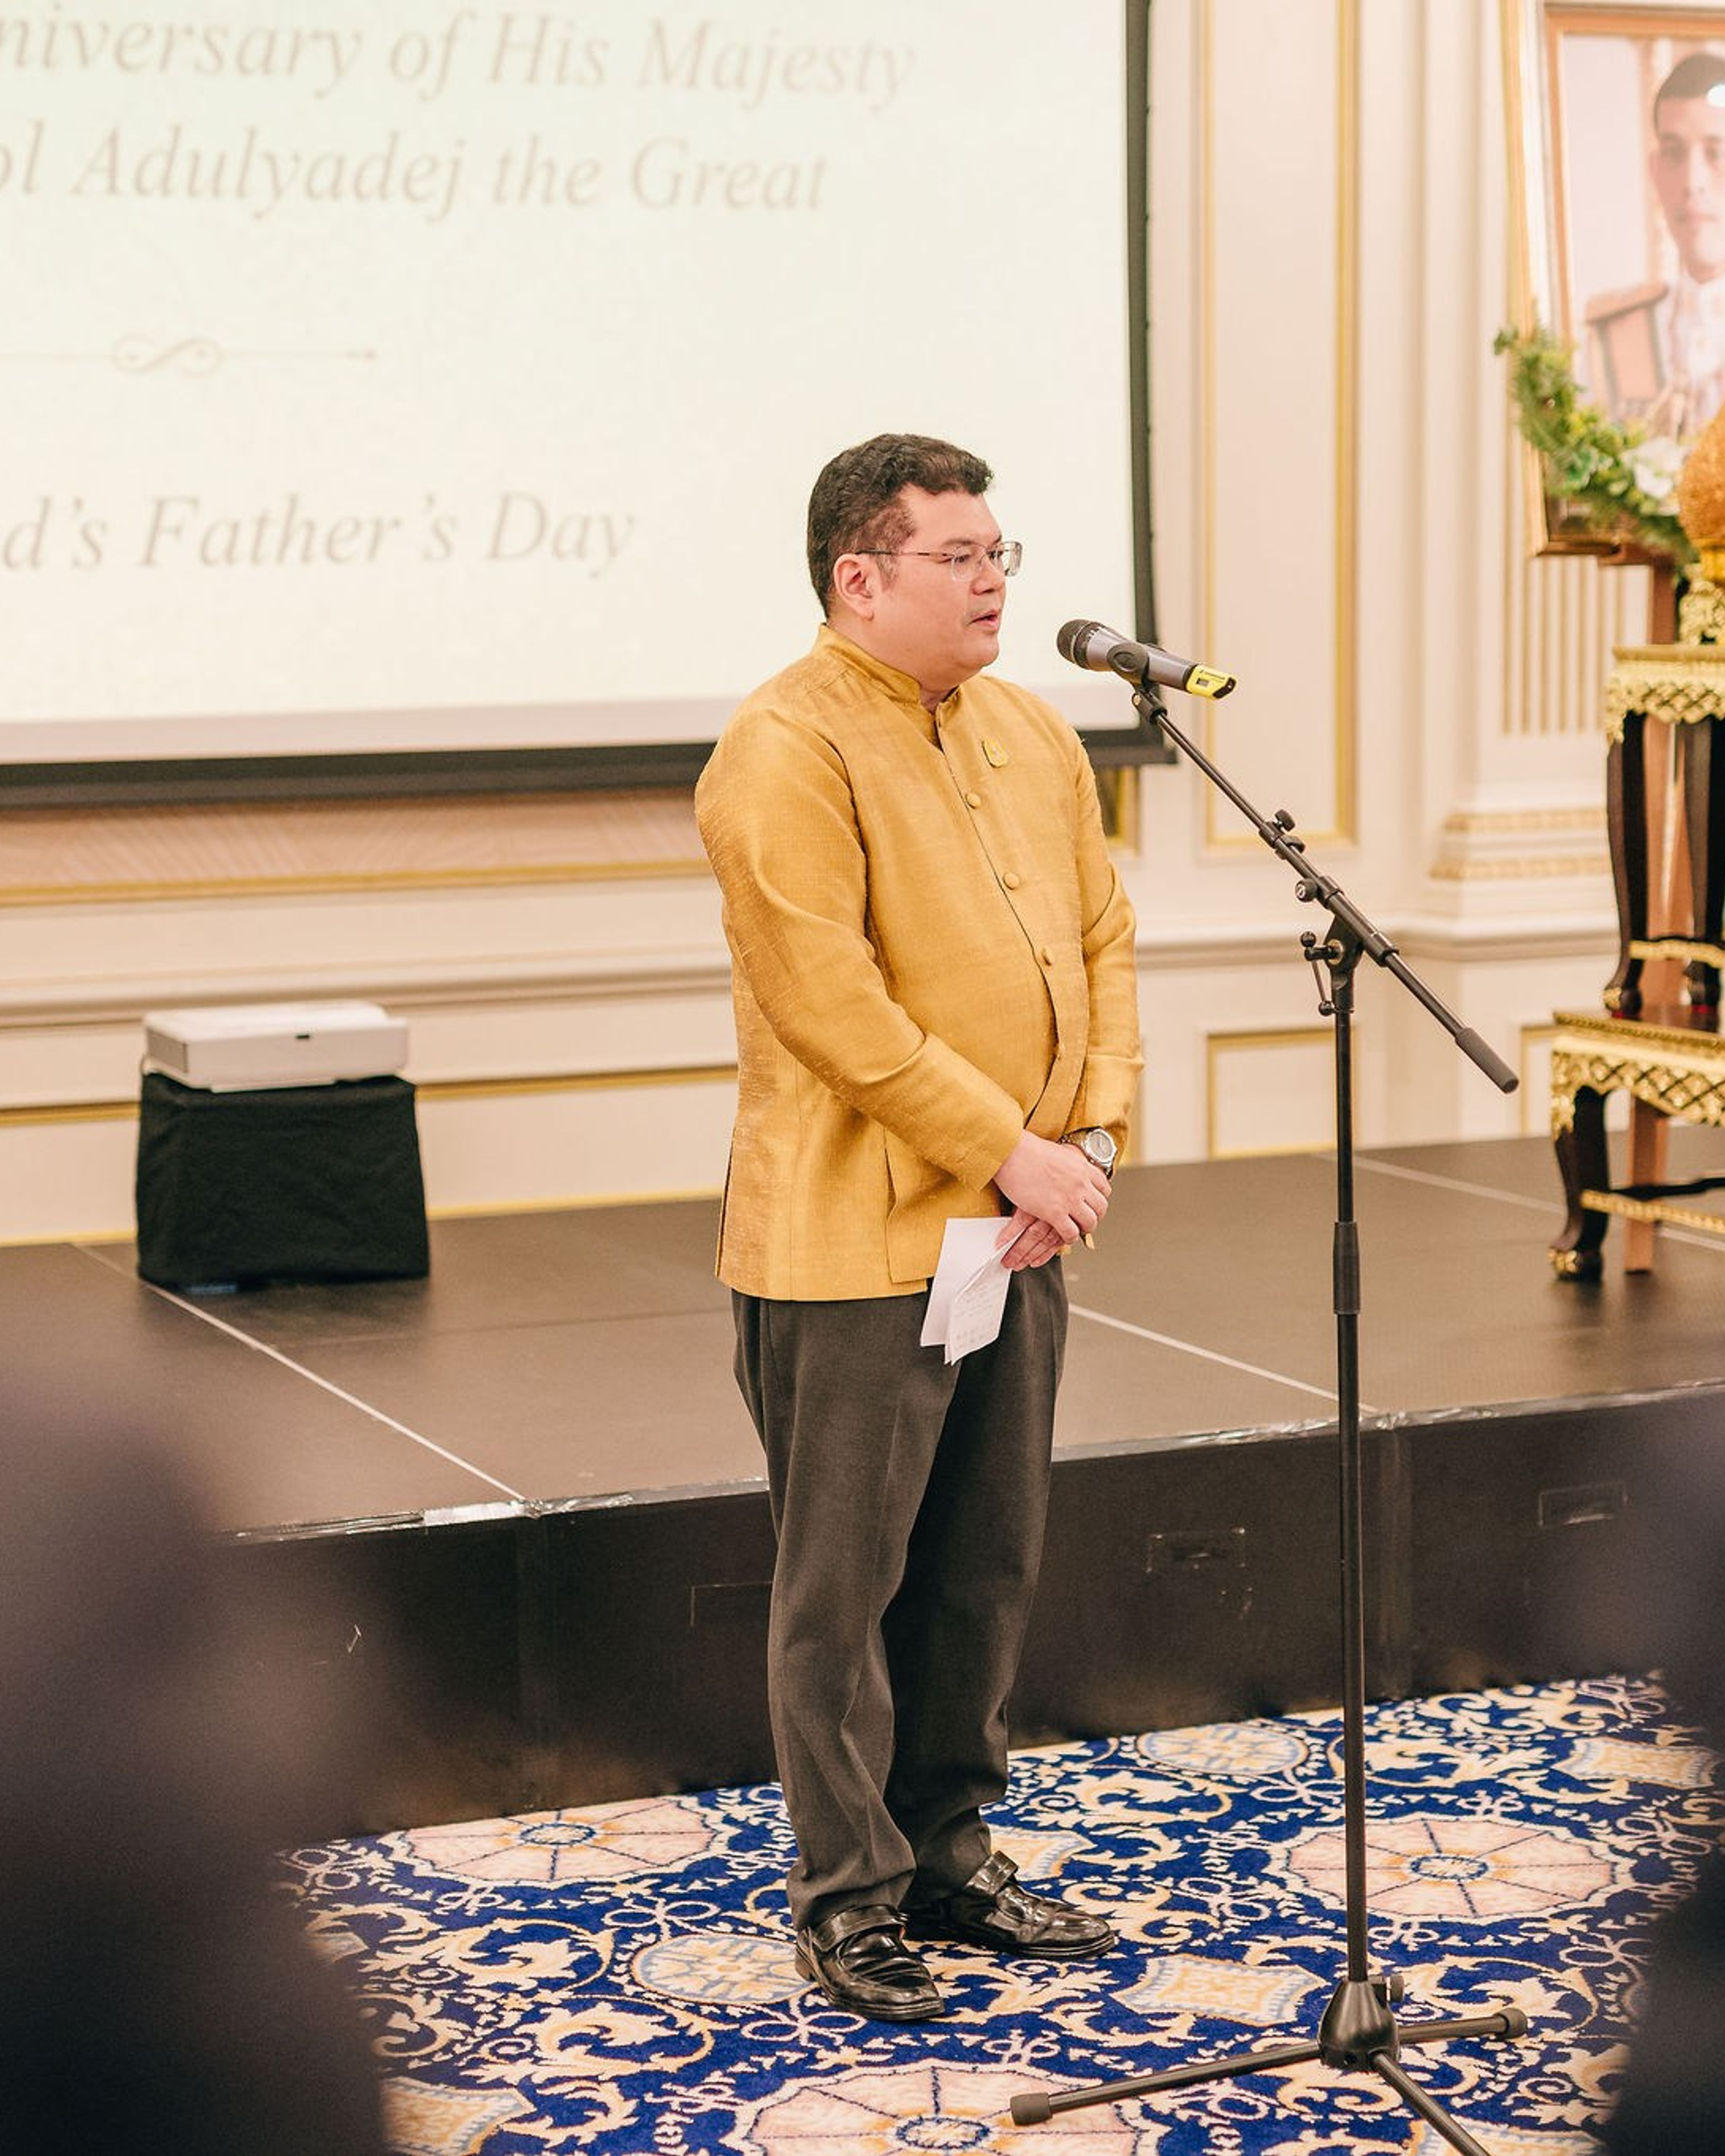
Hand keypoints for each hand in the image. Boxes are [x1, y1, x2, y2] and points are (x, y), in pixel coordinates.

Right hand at [993, 1132, 1109, 1270]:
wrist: (1011, 1152)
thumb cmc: (1026, 1149)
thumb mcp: (1058, 1152)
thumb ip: (1068, 1163)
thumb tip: (1067, 1168)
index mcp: (1082, 1167)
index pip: (1104, 1187)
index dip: (1099, 1198)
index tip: (1092, 1203)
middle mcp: (1080, 1183)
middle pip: (1101, 1207)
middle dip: (1095, 1216)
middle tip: (1086, 1220)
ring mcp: (1069, 1198)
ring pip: (1090, 1222)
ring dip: (1084, 1228)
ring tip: (1077, 1230)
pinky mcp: (1054, 1212)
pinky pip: (1071, 1232)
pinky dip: (1070, 1237)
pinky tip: (1064, 1236)